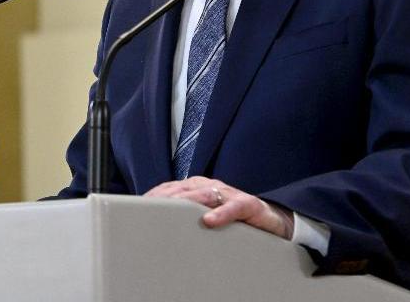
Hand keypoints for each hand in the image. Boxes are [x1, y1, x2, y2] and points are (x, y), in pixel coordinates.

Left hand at [145, 176, 293, 238]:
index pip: (171, 188)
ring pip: (204, 195)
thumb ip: (186, 214)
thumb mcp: (206, 213)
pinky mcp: (248, 205)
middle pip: (183, 189)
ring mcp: (229, 194)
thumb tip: (158, 222)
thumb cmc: (233, 217)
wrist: (270, 218)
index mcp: (198, 187)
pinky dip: (221, 214)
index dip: (155, 195)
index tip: (139, 205)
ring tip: (171, 212)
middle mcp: (211, 186)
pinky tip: (209, 221)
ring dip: (187, 202)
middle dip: (164, 198)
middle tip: (148, 209)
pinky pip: (233, 207)